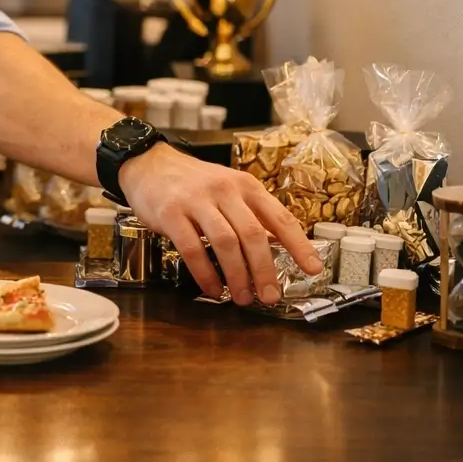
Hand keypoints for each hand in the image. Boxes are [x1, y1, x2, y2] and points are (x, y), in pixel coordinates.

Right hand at [118, 144, 322, 305]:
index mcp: (245, 186)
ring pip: (226, 243)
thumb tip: (277, 248)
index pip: (280, 218)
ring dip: (238, 276)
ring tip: (242, 297)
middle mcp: (224, 191)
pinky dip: (205, 273)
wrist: (149, 164)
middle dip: (265, 270)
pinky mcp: (171, 213)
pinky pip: (192, 249)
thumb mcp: (228, 188)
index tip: (314, 269)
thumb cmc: (193, 183)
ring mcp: (196, 201)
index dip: (299, 246)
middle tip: (270, 296)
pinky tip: (212, 287)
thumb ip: (250, 214)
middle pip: (253, 235)